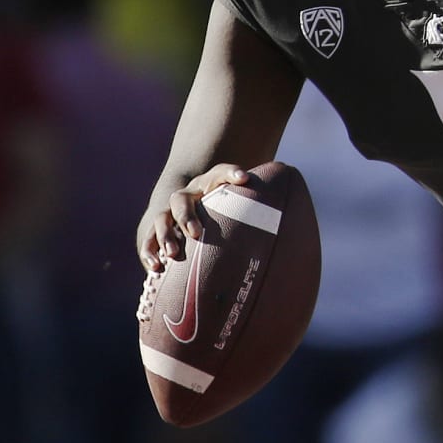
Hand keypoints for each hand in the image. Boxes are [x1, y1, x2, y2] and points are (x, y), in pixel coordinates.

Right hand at [137, 163, 251, 272]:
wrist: (191, 222)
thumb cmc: (228, 221)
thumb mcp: (242, 216)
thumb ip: (260, 220)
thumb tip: (295, 241)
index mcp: (208, 188)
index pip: (218, 174)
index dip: (231, 173)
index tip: (245, 179)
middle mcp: (186, 198)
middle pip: (181, 200)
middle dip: (188, 216)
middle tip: (197, 233)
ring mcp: (168, 216)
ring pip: (161, 219)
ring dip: (166, 236)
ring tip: (173, 254)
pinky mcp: (154, 235)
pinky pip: (147, 242)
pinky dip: (150, 253)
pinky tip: (157, 268)